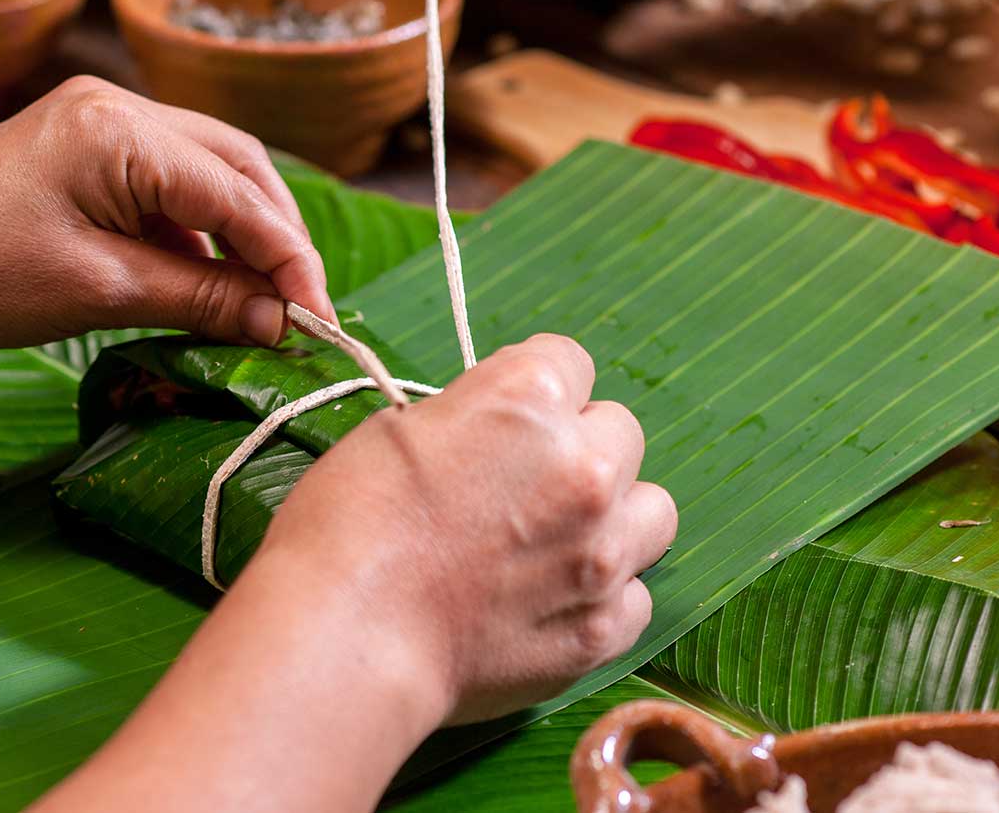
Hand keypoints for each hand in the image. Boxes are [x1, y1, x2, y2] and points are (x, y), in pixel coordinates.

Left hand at [0, 76, 333, 347]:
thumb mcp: (99, 291)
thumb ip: (202, 296)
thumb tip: (284, 319)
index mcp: (120, 129)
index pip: (237, 193)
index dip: (289, 259)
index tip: (319, 319)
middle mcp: (117, 104)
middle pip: (235, 165)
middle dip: (275, 236)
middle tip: (303, 307)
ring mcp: (98, 118)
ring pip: (206, 170)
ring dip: (239, 233)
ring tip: (262, 301)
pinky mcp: (84, 143)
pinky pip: (165, 181)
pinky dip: (194, 230)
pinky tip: (206, 279)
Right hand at [255, 333, 676, 724]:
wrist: (348, 637)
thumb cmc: (345, 527)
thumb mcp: (394, 432)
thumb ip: (470, 422)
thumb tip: (492, 439)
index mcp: (527, 397)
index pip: (569, 361)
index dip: (534, 392)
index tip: (506, 423)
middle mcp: (584, 463)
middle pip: (620, 432)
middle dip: (579, 450)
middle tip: (523, 488)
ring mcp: (603, 551)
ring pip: (653, 512)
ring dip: (614, 519)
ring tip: (557, 546)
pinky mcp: (603, 628)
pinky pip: (635, 598)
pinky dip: (601, 599)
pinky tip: (548, 606)